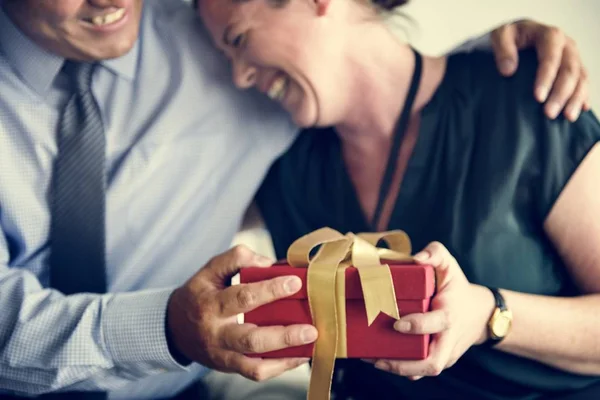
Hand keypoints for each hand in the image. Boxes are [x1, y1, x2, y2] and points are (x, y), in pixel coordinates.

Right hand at [166, 245, 317, 380]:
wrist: (175, 329)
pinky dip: (280, 367)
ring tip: (310, 342)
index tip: (295, 282)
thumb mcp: (210, 270)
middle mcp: (217, 333)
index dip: (270, 289)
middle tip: (310, 327)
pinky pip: (256, 372)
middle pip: (250, 338)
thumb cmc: (199, 295)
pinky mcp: (230, 366)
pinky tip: (299, 355)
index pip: (242, 297)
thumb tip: (269, 264)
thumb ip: (236, 259)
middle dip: (283, 335)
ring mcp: (224, 354)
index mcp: (211, 304)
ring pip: (254, 362)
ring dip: (286, 355)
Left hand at [366, 242, 494, 379]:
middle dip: (405, 362)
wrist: (479, 314)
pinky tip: (380, 362)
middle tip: (378, 356)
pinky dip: (403, 370)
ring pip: (425, 370)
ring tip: (373, 360)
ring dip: (398, 369)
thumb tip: (417, 258)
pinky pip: (422, 370)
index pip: (436, 323)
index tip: (396, 323)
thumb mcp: (449, 265)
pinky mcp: (440, 360)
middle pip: (433, 362)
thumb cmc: (456, 287)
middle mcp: (449, 338)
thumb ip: (435, 253)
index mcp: (450, 314)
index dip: (417, 325)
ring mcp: (446, 353)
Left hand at [491, 19, 589, 120]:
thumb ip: (503, 50)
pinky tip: (581, 110)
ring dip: (575, 98)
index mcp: (549, 35)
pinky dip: (583, 96)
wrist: (519, 35)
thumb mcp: (500, 36)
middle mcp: (566, 45)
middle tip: (549, 114)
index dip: (546, 77)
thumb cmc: (510, 37)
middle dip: (561, 93)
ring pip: (580, 77)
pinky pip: (584, 82)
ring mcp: (573, 56)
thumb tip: (508, 71)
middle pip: (569, 70)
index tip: (538, 97)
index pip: (551, 56)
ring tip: (567, 117)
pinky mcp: (575, 67)